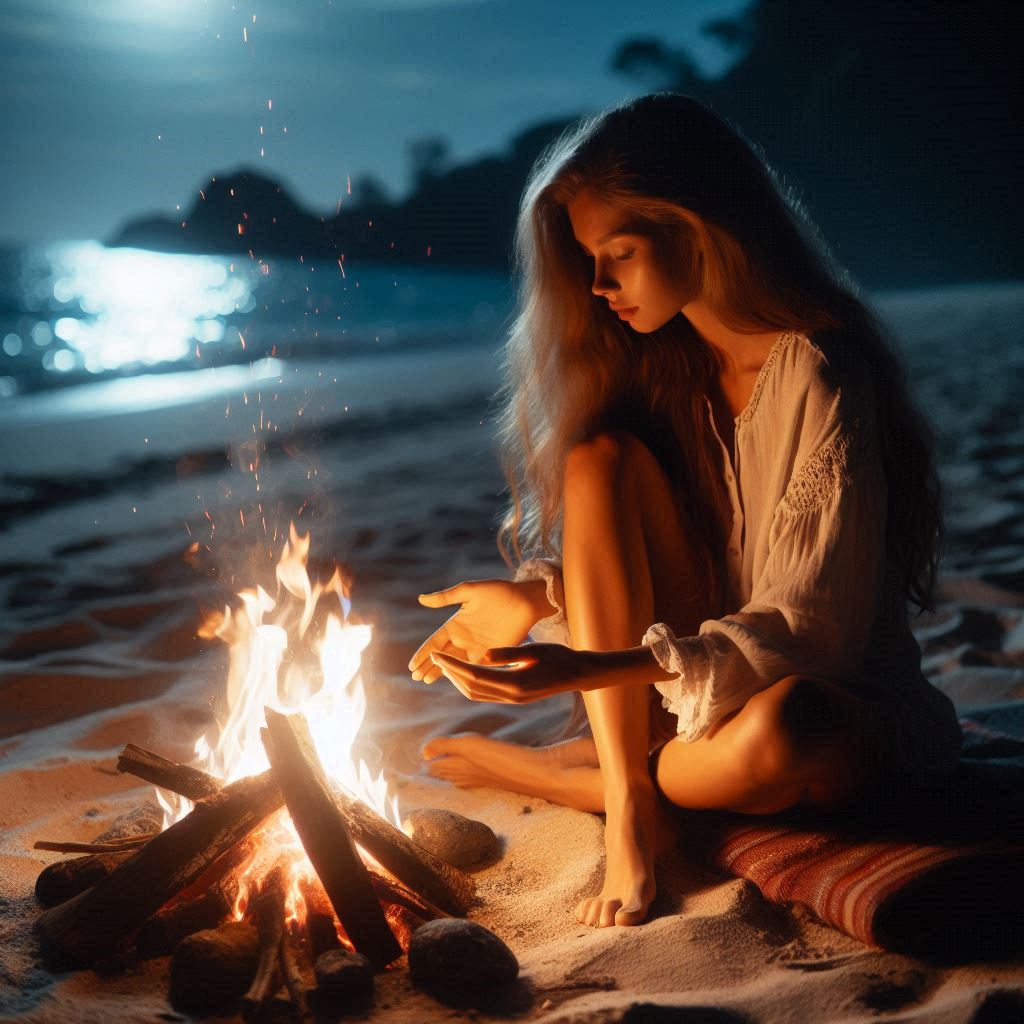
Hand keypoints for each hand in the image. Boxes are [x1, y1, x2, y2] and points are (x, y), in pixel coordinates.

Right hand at [409, 578, 552, 683]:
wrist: (526, 600)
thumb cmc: (499, 591)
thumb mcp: (470, 591)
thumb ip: (446, 597)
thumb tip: (421, 599)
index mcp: (456, 624)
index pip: (434, 642)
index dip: (422, 654)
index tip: (411, 665)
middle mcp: (464, 638)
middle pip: (442, 656)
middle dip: (428, 666)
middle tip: (415, 677)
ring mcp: (477, 648)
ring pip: (456, 664)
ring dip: (443, 673)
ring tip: (427, 681)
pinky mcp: (492, 655)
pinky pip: (475, 668)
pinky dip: (464, 675)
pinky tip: (455, 682)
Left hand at [429, 643, 594, 703]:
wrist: (577, 673)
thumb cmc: (558, 656)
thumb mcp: (533, 650)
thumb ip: (507, 653)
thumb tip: (482, 654)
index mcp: (515, 683)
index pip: (474, 675)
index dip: (453, 666)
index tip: (438, 655)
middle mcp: (511, 696)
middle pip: (471, 688)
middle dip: (450, 673)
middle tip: (436, 658)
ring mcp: (512, 700)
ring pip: (476, 695)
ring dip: (458, 681)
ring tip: (446, 666)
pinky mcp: (514, 699)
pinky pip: (485, 695)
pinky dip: (469, 685)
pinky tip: (464, 672)